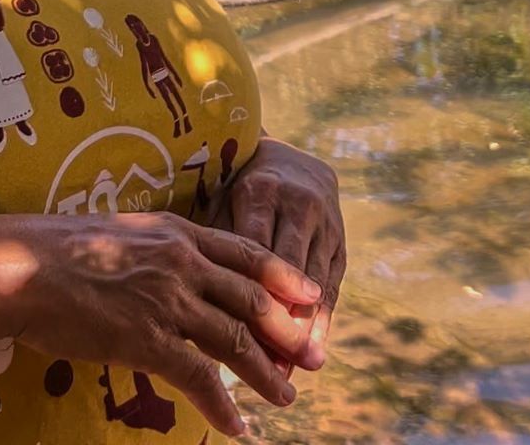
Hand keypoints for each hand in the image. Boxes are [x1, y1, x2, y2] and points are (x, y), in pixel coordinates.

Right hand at [11, 212, 321, 436]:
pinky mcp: (147, 339)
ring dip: (266, 373)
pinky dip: (222, 404)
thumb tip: (169, 257)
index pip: (246, 253)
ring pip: (235, 340)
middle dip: (288, 331)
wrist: (21, 268)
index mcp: (178, 234)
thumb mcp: (121, 231)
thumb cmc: (57, 249)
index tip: (311, 293)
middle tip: (313, 354)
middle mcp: (183, 264)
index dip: (284, 276)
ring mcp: (168, 302)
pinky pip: (198, 377)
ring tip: (286, 395)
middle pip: (252, 299)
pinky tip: (237, 424)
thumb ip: (156, 246)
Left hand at [227, 137, 345, 373]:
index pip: (252, 256)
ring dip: (304, 330)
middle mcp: (298, 204)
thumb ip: (210, 247)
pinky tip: (313, 349)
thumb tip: (188, 305)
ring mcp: (326, 221)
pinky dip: (322, 319)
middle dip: (278, 324)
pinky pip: (333, 284)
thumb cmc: (234, 189)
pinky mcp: (341, 238)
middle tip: (268, 370)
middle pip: (287, 273)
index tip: (230, 344)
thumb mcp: (217, 204)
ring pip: (314, 283)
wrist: (289, 159)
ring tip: (293, 371)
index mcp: (259, 192)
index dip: (243, 301)